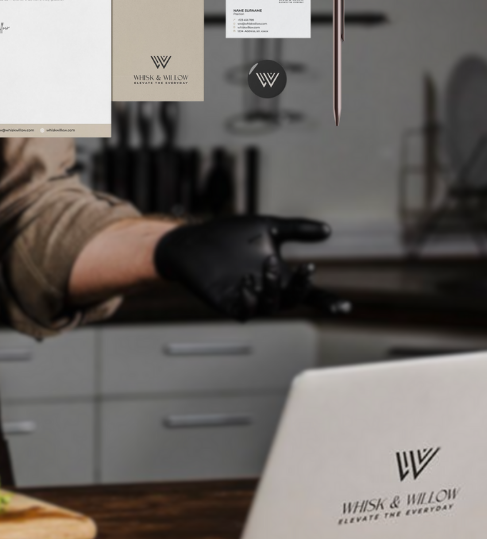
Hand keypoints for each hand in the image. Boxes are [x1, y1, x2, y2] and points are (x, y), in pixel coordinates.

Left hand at [154, 216, 344, 320]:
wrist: (192, 240)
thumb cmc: (229, 236)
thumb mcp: (266, 226)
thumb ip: (296, 229)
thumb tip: (328, 230)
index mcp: (279, 277)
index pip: (308, 293)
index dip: (327, 302)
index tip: (346, 307)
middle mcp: (266, 291)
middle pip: (292, 301)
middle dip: (300, 287)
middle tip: (304, 268)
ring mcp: (246, 298)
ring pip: (270, 306)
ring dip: (274, 288)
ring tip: (267, 264)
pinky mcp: (226, 302)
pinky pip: (243, 311)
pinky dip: (248, 300)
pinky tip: (247, 282)